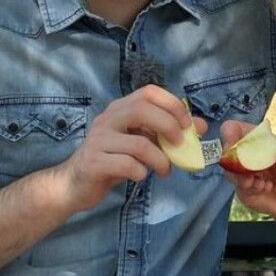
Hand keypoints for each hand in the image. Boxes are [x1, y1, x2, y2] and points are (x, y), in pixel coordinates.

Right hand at [55, 84, 206, 212]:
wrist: (75, 183)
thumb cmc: (113, 160)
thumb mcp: (141, 143)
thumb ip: (167, 134)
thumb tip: (200, 126)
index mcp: (121, 109)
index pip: (148, 92)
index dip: (172, 104)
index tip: (187, 124)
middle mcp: (108, 119)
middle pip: (142, 109)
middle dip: (168, 126)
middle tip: (180, 145)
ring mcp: (98, 140)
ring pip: (137, 143)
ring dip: (160, 159)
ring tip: (165, 170)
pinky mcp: (93, 162)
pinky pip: (124, 164)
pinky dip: (140, 171)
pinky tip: (142, 176)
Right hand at [220, 120, 275, 228]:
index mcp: (262, 141)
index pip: (237, 129)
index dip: (230, 133)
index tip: (233, 144)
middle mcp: (249, 155)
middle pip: (227, 151)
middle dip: (234, 161)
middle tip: (250, 171)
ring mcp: (245, 173)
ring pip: (230, 171)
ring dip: (242, 177)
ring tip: (261, 183)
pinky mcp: (245, 190)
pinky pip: (238, 188)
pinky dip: (249, 188)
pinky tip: (265, 188)